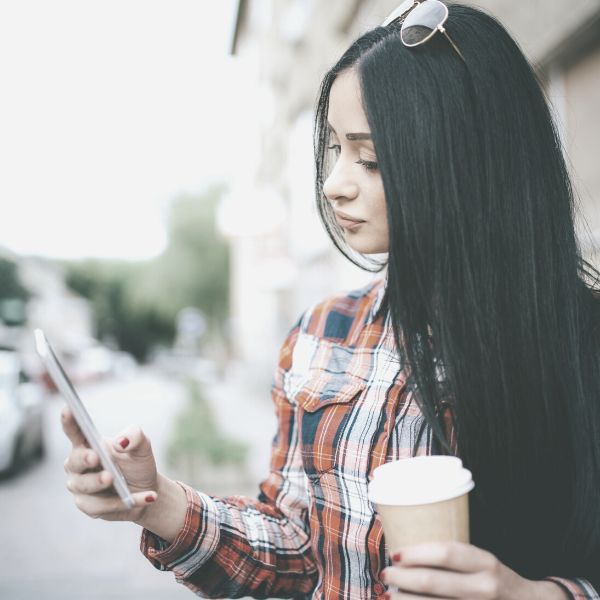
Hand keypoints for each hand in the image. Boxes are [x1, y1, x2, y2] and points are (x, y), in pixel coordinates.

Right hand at [61, 406, 157, 521]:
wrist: (146, 490)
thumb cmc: (138, 464)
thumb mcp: (142, 447)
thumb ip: (135, 437)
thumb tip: (121, 442)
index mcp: (88, 444)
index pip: (75, 431)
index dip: (69, 420)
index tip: (68, 408)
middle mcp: (78, 465)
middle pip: (73, 461)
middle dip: (83, 459)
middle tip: (95, 456)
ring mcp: (80, 487)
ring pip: (84, 487)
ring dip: (98, 482)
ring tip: (113, 478)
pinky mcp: (89, 506)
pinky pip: (102, 506)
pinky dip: (124, 501)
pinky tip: (147, 496)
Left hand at [380, 541, 568, 598]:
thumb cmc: (497, 581)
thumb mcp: (484, 562)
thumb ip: (455, 558)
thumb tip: (408, 553)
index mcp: (486, 564)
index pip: (446, 553)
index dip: (416, 553)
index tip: (395, 553)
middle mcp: (485, 589)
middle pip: (433, 583)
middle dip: (402, 579)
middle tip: (386, 575)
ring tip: (390, 595)